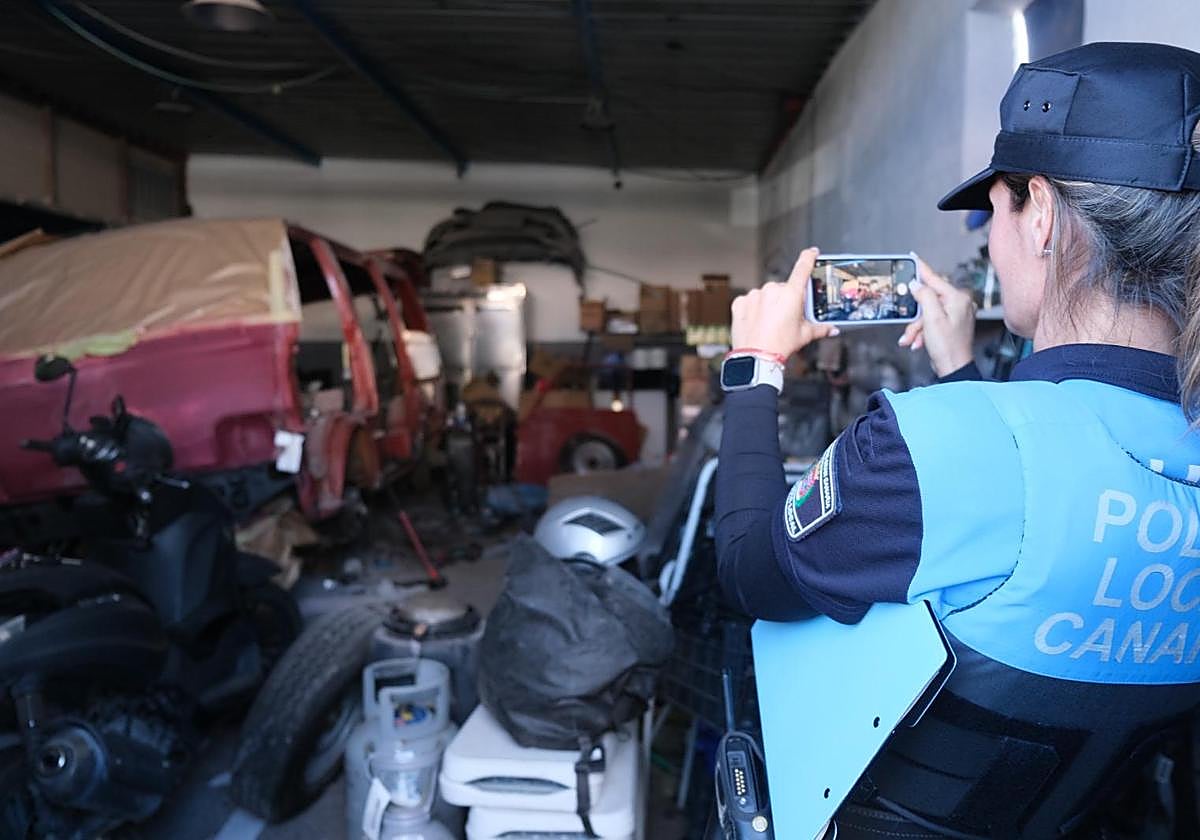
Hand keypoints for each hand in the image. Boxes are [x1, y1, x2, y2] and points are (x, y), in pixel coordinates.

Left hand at [731, 247, 838, 358]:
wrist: (756, 357)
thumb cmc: (780, 345)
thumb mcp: (804, 335)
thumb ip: (821, 328)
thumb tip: (832, 329)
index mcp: (791, 294)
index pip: (803, 267)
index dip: (809, 257)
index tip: (812, 252)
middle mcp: (772, 290)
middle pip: (783, 288)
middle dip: (786, 299)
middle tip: (787, 317)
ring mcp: (755, 295)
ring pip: (766, 295)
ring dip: (769, 304)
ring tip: (770, 323)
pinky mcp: (741, 302)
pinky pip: (750, 301)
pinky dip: (753, 309)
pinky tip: (757, 322)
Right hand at [899, 258, 976, 376]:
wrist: (954, 368)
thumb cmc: (947, 346)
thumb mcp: (932, 318)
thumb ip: (924, 296)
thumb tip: (916, 285)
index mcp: (958, 298)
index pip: (936, 280)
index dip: (922, 270)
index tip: (913, 258)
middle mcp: (960, 303)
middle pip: (929, 300)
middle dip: (916, 317)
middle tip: (910, 327)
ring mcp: (958, 314)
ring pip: (928, 313)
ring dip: (918, 327)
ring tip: (912, 340)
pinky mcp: (954, 323)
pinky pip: (933, 321)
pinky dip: (923, 331)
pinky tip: (919, 342)